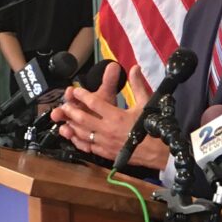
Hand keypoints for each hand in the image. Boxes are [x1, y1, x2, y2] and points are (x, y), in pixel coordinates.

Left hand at [53, 64, 169, 167]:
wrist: (156, 152)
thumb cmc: (150, 127)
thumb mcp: (145, 104)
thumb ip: (137, 85)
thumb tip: (135, 68)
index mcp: (116, 116)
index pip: (94, 103)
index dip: (82, 95)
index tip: (75, 90)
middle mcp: (107, 129)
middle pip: (82, 119)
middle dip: (71, 111)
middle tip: (65, 105)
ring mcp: (104, 143)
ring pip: (82, 133)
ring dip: (72, 126)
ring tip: (65, 120)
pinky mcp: (105, 153)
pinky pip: (87, 146)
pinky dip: (78, 140)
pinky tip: (74, 136)